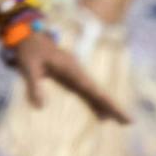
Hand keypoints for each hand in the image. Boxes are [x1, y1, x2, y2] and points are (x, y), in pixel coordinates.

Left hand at [11, 30, 129, 123]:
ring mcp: (74, 73)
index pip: (93, 89)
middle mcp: (76, 71)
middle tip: (128, 122)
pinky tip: (98, 113)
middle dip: (112, 106)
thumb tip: (41, 107)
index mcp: (71, 68)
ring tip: (117, 121)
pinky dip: (92, 101)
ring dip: (104, 105)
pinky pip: (84, 90)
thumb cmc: (28, 49)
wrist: (26, 34)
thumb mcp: (29, 66)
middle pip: (97, 91)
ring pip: (92, 91)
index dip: (107, 102)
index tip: (121, 112)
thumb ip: (35, 85)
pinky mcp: (68, 75)